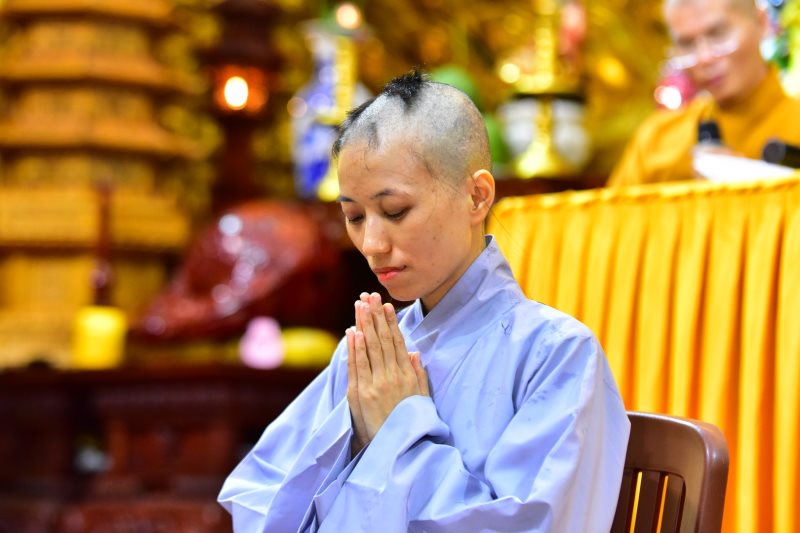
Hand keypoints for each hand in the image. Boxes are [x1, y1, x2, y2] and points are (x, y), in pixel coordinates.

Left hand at [346, 293, 428, 453]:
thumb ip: (417, 375)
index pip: (396, 342)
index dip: (390, 322)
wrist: (397, 451)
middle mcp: (391, 377)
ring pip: (369, 348)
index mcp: (406, 376)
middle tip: (369, 296)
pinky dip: (354, 348)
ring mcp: (374, 384)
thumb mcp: (421, 399)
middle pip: (381, 340)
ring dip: (364, 325)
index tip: (386, 305)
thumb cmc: (410, 426)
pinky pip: (356, 366)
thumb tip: (414, 352)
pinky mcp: (360, 394)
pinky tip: (353, 331)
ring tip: (360, 306)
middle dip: (374, 316)